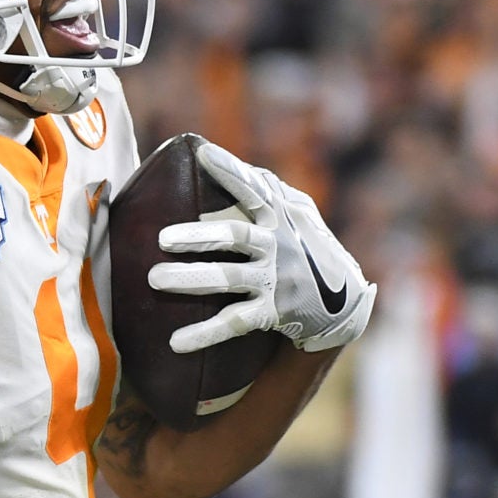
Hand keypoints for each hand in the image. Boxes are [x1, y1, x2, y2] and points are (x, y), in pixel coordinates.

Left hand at [146, 142, 375, 353]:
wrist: (344, 304)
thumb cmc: (309, 249)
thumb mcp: (299, 216)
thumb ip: (268, 190)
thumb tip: (223, 159)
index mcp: (281, 218)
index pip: (254, 190)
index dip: (231, 172)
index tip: (202, 154)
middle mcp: (278, 246)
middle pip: (234, 236)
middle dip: (197, 236)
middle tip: (162, 239)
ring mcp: (275, 279)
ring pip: (228, 278)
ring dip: (190, 279)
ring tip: (154, 279)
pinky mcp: (273, 312)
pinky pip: (233, 322)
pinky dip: (204, 333)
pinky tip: (175, 343)